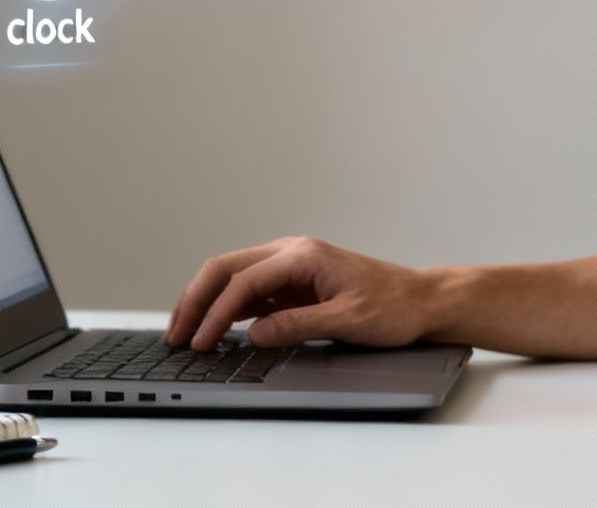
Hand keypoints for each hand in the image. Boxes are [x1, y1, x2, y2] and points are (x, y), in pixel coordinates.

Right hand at [164, 236, 435, 350]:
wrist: (421, 301)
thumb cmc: (393, 306)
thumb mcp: (347, 320)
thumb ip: (298, 324)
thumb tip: (255, 334)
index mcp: (301, 256)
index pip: (243, 282)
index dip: (216, 314)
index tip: (201, 342)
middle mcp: (291, 254)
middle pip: (225, 269)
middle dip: (195, 301)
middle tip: (175, 335)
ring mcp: (290, 267)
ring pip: (232, 277)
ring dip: (206, 303)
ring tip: (186, 334)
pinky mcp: (293, 284)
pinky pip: (249, 291)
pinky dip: (227, 308)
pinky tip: (216, 329)